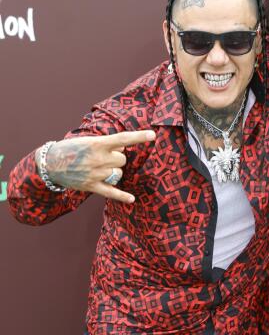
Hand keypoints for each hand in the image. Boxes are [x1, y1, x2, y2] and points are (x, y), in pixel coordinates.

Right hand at [36, 130, 155, 202]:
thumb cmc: (72, 149)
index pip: (123, 139)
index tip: (153, 135)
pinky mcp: (92, 186)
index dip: (139, 137)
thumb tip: (123, 148)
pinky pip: (111, 192)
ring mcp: (96, 174)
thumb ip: (107, 144)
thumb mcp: (88, 140)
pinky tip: (132, 199)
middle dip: (117, 157)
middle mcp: (98, 159)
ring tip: (99, 168)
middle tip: (102, 156)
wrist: (50, 164)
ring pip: (119, 173)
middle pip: (123, 159)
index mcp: (98, 144)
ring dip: (114, 170)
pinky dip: (122, 196)